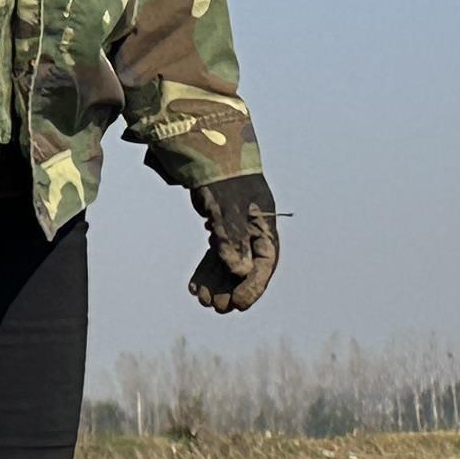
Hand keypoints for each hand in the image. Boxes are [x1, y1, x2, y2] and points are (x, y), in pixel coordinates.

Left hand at [187, 174, 280, 314]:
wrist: (205, 151)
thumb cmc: (222, 177)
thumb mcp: (228, 208)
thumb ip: (233, 238)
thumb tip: (240, 271)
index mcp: (264, 224)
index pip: (265, 262)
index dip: (253, 285)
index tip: (238, 304)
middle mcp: (253, 228)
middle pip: (247, 267)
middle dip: (232, 288)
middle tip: (216, 307)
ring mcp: (236, 228)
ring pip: (229, 263)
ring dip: (217, 283)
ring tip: (202, 301)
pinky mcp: (220, 226)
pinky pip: (216, 254)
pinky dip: (206, 270)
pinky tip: (194, 286)